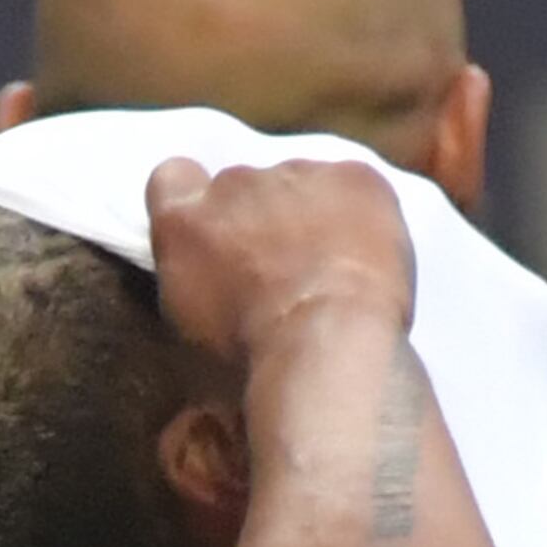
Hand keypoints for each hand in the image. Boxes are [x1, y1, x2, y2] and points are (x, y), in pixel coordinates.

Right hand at [144, 151, 414, 366]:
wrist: (326, 351)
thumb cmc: (254, 372)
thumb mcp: (196, 362)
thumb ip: (197, 320)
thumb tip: (204, 372)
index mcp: (183, 225)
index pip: (173, 181)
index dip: (199, 206)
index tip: (220, 239)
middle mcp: (233, 183)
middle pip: (246, 188)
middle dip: (264, 221)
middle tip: (289, 276)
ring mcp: (297, 174)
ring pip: (305, 186)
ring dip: (316, 218)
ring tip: (338, 275)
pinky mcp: (353, 178)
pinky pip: (357, 188)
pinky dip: (365, 216)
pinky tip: (373, 259)